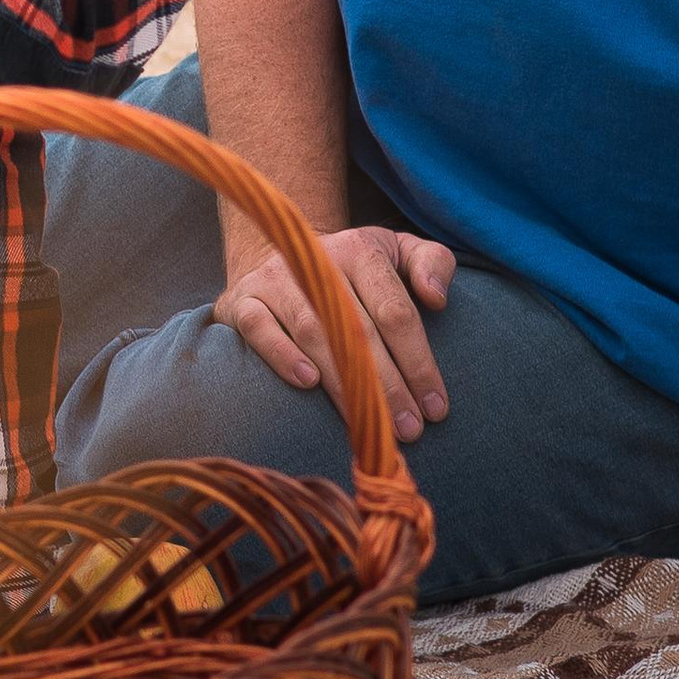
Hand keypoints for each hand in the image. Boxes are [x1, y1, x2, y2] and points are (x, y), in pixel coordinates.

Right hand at [214, 224, 456, 443]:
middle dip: (387, 385)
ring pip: (312, 331)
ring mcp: (274, 278)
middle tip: (410, 430)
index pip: (394, 310)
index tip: (436, 407)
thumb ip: (433, 263)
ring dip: (342, 381)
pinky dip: (281, 353)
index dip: (418, 362)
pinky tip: (307, 382)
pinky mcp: (242, 299)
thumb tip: (436, 297)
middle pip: (356, 327)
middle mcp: (315, 259)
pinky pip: (257, 326)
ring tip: (367, 421)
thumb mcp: (399, 253)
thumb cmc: (355, 270)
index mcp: (360, 249)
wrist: (284, 253)